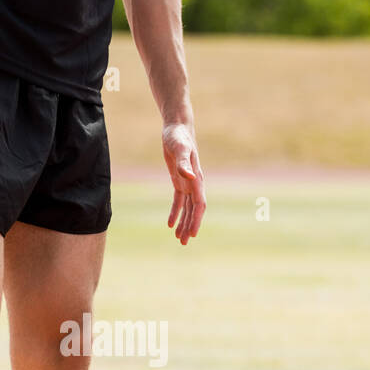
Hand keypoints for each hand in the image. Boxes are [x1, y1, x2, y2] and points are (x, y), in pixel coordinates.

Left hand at [162, 122, 205, 244]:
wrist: (177, 127)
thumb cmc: (178, 136)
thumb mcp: (179, 148)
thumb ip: (183, 164)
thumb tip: (189, 178)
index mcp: (197, 178)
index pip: (199, 204)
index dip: (196, 219)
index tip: (192, 233)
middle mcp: (195, 183)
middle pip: (195, 210)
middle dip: (190, 226)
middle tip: (184, 242)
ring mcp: (188, 182)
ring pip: (188, 208)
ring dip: (184, 223)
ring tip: (179, 239)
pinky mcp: (179, 180)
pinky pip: (179, 201)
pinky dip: (176, 212)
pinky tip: (170, 224)